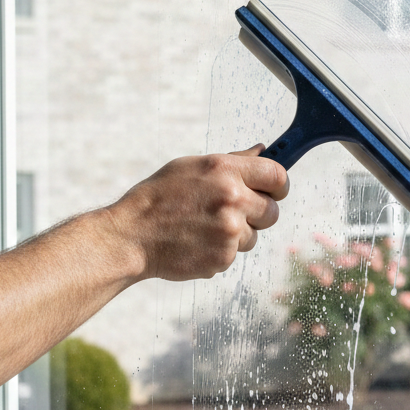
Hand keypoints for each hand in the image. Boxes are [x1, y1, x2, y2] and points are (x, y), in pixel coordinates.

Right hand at [0, 147, 288, 394]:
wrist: (131, 236)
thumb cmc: (158, 198)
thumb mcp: (191, 167)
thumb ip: (232, 161)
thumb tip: (265, 151)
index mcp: (225, 170)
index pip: (278, 176)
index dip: (278, 185)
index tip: (273, 190)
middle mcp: (231, 199)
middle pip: (272, 211)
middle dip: (257, 214)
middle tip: (232, 213)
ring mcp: (228, 231)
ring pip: (253, 236)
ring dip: (236, 235)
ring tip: (202, 228)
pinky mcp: (222, 258)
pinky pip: (234, 254)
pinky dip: (219, 252)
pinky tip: (196, 243)